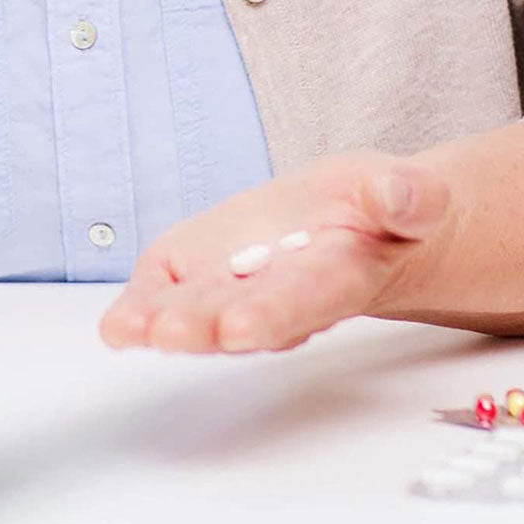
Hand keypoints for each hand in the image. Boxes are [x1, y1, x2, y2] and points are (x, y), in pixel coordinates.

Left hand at [100, 151, 452, 353]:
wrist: (347, 223)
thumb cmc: (374, 211)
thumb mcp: (401, 189)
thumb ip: (407, 197)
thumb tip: (406, 196)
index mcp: (336, 277)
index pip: (306, 299)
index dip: (275, 313)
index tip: (243, 327)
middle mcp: (278, 298)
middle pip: (240, 318)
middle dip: (205, 328)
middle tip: (168, 334)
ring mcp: (233, 289)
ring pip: (197, 313)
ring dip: (162, 325)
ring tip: (127, 330)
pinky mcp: (197, 274)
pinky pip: (167, 295)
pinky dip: (141, 309)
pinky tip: (117, 325)